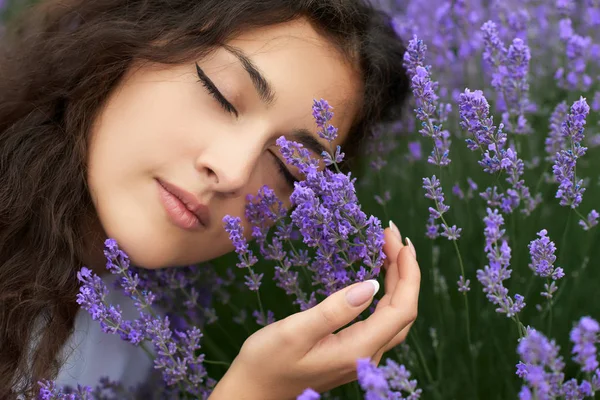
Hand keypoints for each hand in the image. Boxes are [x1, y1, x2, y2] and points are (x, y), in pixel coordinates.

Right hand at [209, 222, 420, 399]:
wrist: (253, 391)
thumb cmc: (267, 361)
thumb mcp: (295, 331)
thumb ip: (335, 310)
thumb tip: (372, 285)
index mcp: (358, 349)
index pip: (402, 309)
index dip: (407, 273)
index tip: (398, 241)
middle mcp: (367, 355)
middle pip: (403, 310)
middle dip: (404, 270)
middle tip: (390, 235)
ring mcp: (361, 356)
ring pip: (393, 316)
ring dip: (397, 280)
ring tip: (387, 249)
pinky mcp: (351, 352)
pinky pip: (380, 320)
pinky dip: (385, 293)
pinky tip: (376, 276)